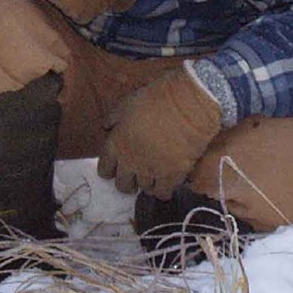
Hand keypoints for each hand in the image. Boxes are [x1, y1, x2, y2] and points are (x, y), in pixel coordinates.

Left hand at [97, 67, 221, 199]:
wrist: (187, 106)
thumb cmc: (155, 99)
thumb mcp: (128, 103)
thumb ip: (114, 117)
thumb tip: (106, 127)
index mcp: (116, 144)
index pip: (104, 169)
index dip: (110, 168)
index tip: (116, 166)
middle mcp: (130, 163)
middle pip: (122, 185)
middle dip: (127, 180)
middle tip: (135, 173)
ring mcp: (151, 172)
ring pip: (144, 189)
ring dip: (147, 183)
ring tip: (154, 174)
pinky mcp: (171, 177)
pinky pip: (163, 193)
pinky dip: (163, 189)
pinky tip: (167, 181)